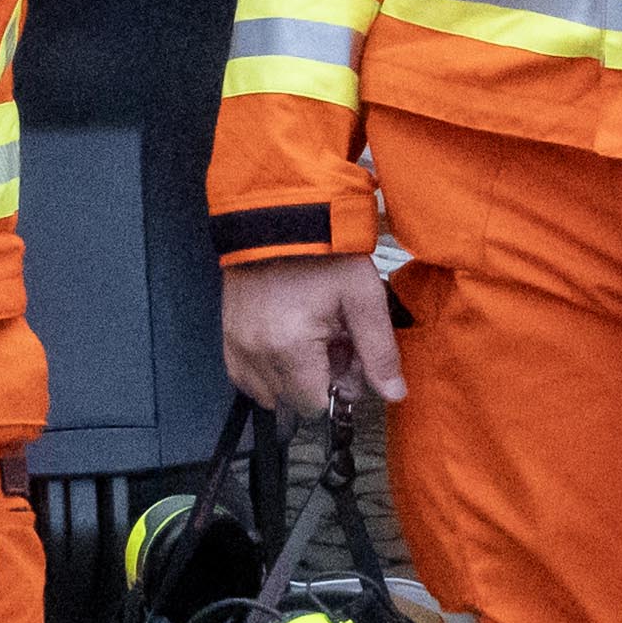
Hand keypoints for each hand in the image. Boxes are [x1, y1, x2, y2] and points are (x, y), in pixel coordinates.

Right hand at [224, 251, 401, 409]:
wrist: (281, 217)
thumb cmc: (325, 253)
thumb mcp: (364, 298)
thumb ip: (379, 352)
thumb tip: (394, 395)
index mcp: (290, 348)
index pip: (316, 405)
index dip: (339, 386)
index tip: (349, 354)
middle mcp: (257, 354)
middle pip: (294, 399)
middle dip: (318, 379)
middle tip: (334, 338)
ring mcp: (237, 345)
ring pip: (269, 391)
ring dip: (293, 375)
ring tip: (311, 336)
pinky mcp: (227, 335)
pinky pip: (245, 376)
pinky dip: (268, 368)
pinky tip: (287, 341)